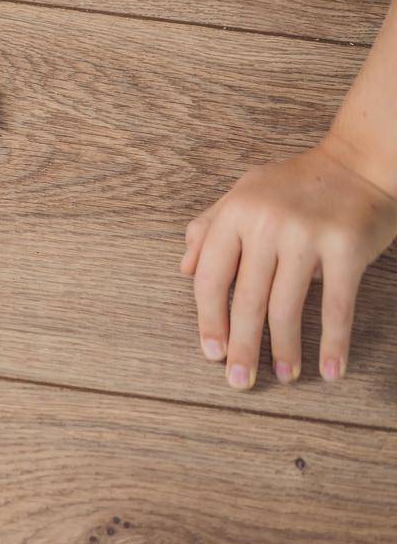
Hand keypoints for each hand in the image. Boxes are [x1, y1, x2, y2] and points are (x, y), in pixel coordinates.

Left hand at [181, 137, 396, 387]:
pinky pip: (336, 306)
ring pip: (287, 307)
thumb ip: (209, 228)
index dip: (209, 320)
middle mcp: (265, 223)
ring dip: (284, 349)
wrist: (359, 162)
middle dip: (242, 346)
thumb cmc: (295, 183)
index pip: (212, 277)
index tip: (211, 352)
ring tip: (283, 376)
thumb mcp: (243, 193)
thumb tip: (184, 269)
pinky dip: (332, 343)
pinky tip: (329, 370)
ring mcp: (306, 235)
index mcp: (235, 213)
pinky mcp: (346, 248)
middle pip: (246, 299)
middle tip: (239, 381)